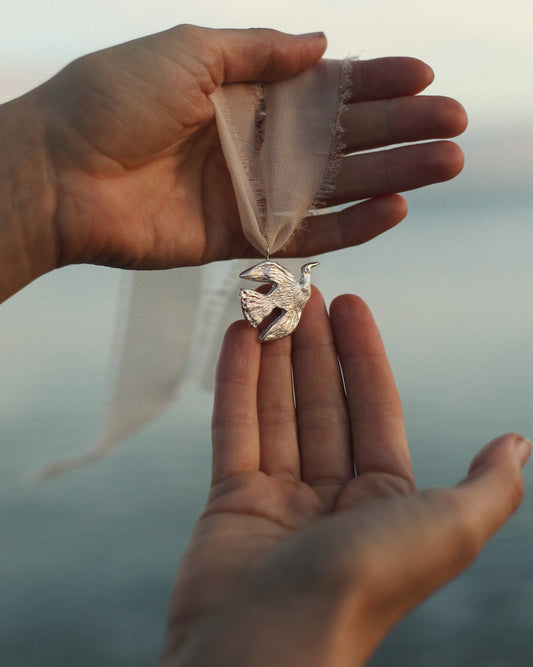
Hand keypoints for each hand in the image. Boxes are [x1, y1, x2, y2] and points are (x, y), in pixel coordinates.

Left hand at [22, 25, 463, 273]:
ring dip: (392, 176)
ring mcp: (250, 194)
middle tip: (455, 124)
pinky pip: (306, 236)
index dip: (374, 82)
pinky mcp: (240, 239)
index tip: (423, 77)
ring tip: (446, 163)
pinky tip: (395, 210)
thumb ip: (260, 51)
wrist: (61, 172)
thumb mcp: (189, 51)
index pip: (324, 88)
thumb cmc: (113, 99)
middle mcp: (254, 144)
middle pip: (342, 138)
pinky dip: (351, 227)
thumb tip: (323, 43)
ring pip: (335, 187)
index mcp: (244, 92)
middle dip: (400, 130)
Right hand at [162, 290, 528, 665]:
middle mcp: (334, 495)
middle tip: (302, 291)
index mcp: (385, 498)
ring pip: (277, 409)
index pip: (374, 407)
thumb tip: (516, 443)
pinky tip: (238, 339)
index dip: (363, 354)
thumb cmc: (363, 587)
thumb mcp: (446, 529)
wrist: (266, 648)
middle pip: (322, 401)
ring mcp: (279, 497)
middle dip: (314, 345)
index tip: (350, 305)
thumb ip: (487, 485)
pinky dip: (236, 383)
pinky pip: (235, 429)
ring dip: (274, 355)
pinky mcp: (230, 501)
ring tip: (267, 305)